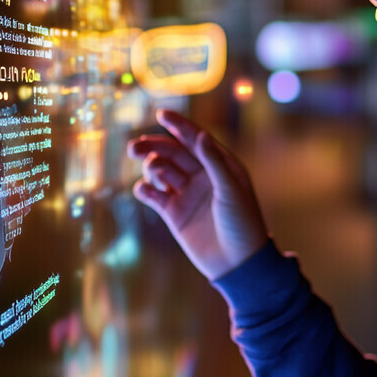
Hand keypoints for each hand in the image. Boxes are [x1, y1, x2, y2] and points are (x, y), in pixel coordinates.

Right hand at [127, 109, 268, 280]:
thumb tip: (200, 134)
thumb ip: (214, 162)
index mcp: (221, 165)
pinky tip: (145, 190)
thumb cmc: (243, 222)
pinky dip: (145, 189)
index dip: (179, 126)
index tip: (162, 114)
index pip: (196, 139)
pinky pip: (154, 195)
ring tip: (153, 172)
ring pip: (162, 171)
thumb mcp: (230, 189)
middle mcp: (202, 175)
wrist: (238, 262)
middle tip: (134, 147)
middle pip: (173, 152)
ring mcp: (187, 193)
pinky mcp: (174, 213)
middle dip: (154, 146)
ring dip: (152, 167)